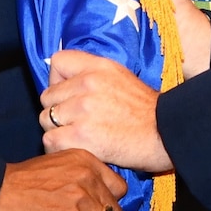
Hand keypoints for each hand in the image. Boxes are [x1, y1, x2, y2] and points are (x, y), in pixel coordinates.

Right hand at [0, 150, 129, 210]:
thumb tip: (93, 195)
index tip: (100, 210)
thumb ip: (78, 174)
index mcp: (85, 160)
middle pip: (117, 210)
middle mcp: (88, 179)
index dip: (110, 201)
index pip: (119, 187)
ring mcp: (83, 203)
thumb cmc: (19, 181)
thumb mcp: (56, 164)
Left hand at [40, 50, 174, 173]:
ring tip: (78, 136)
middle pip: (47, 97)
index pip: (57, 62)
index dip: (56, 80)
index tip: (67, 95)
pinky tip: (76, 148)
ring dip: (58, 131)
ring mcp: (83, 110)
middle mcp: (88, 84)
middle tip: (76, 122)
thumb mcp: (121, 77)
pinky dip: (59, 148)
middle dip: (58, 110)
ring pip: (46, 119)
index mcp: (98, 67)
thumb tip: (63, 83)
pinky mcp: (81, 136)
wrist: (164, 135)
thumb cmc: (145, 112)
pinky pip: (50, 140)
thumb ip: (92, 75)